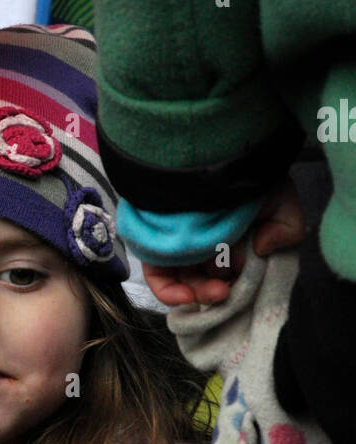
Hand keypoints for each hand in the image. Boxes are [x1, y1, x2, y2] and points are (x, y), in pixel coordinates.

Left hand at [141, 177, 305, 305]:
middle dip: (220, 291)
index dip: (241, 285)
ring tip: (215, 292)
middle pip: (209, 280)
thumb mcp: (281, 199)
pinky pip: (158, 276)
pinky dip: (171, 293)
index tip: (246, 287)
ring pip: (185, 282)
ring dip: (201, 295)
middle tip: (228, 291)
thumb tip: (264, 248)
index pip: (234, 273)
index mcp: (233, 239)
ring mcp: (179, 245)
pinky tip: (187, 297)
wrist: (215, 147)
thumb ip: (287, 227)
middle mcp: (205, 243)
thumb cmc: (248, 173)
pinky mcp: (154, 243)